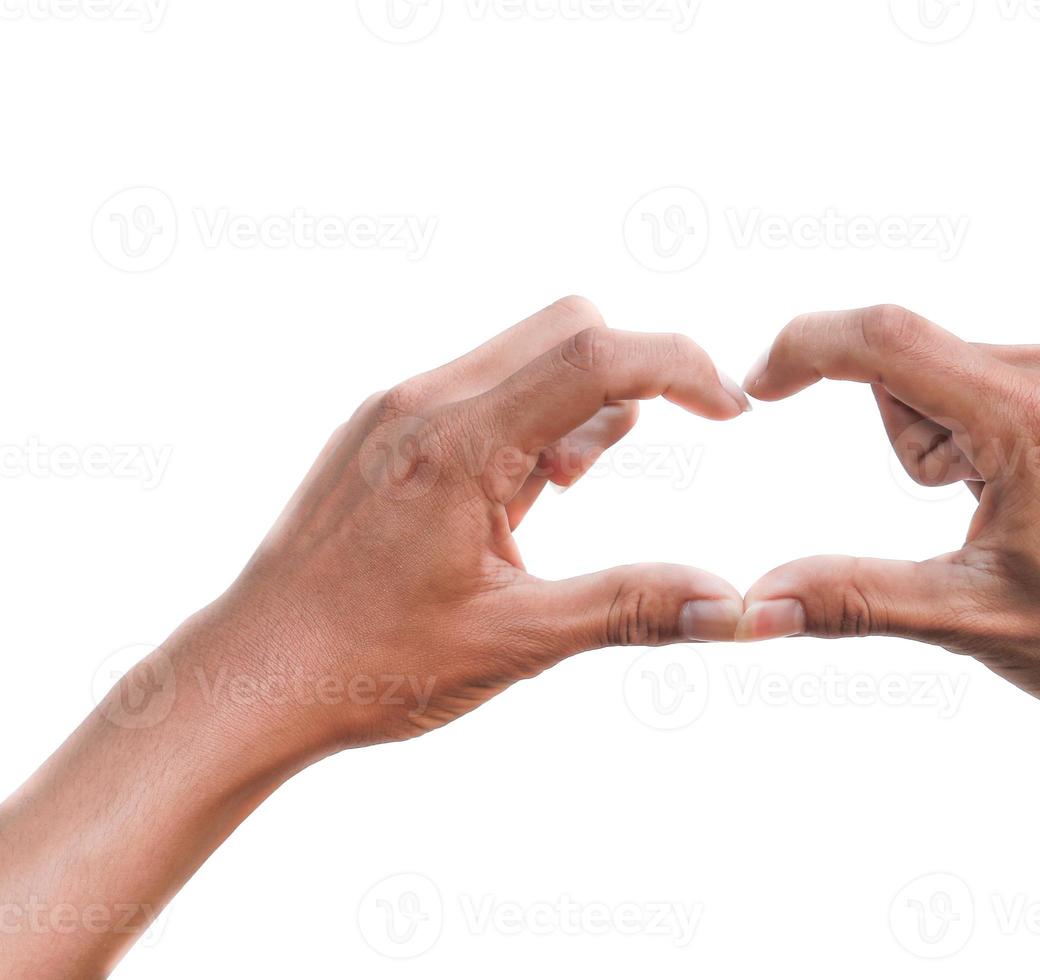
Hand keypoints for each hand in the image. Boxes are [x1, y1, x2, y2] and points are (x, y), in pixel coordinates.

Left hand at [160, 296, 749, 752]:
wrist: (248, 677)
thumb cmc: (366, 666)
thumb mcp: (515, 642)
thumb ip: (631, 608)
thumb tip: (731, 606)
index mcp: (458, 444)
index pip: (597, 355)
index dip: (684, 366)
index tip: (733, 410)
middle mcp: (424, 401)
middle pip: (569, 325)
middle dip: (630, 377)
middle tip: (612, 473)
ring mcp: (396, 407)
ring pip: (526, 351)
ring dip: (575, 404)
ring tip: (552, 497)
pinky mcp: (383, 425)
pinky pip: (482, 383)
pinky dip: (527, 419)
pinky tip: (512, 500)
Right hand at [736, 305, 1039, 977]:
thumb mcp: (972, 619)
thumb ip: (852, 598)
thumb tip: (748, 607)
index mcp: (1031, 416)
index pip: (885, 338)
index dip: (803, 348)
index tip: (757, 389)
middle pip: (920, 363)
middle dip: (910, 441)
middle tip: (967, 519)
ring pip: (967, 372)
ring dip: (956, 439)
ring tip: (1018, 519)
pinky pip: (1021, 379)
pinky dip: (1000, 429)